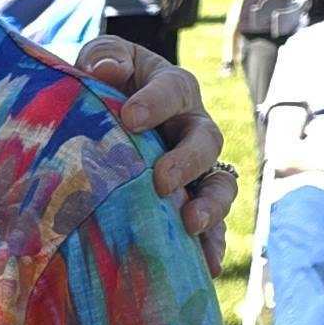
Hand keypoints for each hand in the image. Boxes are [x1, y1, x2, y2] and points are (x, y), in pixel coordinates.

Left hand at [78, 37, 235, 262]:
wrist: (105, 116)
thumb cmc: (106, 81)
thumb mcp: (103, 59)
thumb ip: (103, 58)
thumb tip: (106, 69)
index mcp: (174, 88)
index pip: (174, 90)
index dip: (155, 103)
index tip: (129, 117)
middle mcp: (193, 128)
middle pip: (206, 141)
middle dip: (187, 161)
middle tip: (161, 180)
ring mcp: (197, 168)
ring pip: (220, 185)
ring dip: (210, 206)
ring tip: (191, 224)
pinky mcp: (191, 201)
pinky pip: (211, 226)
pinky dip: (211, 245)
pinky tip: (203, 267)